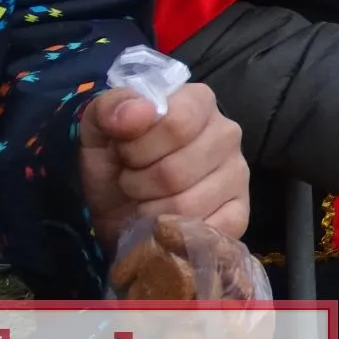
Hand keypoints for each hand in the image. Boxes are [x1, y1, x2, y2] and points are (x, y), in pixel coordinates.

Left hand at [79, 84, 248, 249]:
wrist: (115, 208)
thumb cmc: (112, 163)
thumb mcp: (98, 129)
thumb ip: (111, 108)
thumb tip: (137, 112)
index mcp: (198, 102)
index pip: (178, 124)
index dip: (138, 147)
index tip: (123, 153)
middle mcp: (227, 134)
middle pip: (177, 171)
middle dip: (138, 184)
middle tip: (130, 182)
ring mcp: (238, 174)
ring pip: (188, 205)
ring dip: (151, 212)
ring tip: (146, 202)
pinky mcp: (240, 213)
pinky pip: (210, 231)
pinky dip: (176, 235)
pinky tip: (167, 224)